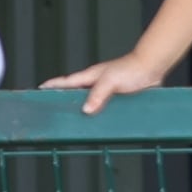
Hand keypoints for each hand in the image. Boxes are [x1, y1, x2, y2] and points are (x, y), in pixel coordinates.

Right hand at [46, 52, 169, 113]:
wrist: (151, 68)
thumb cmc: (131, 69)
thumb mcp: (110, 81)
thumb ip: (97, 94)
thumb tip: (86, 110)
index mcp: (89, 77)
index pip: (66, 81)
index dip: (52, 85)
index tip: (40, 89)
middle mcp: (95, 84)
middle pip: (74, 93)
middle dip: (63, 100)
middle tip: (53, 110)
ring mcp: (105, 91)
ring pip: (89, 102)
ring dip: (82, 110)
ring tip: (74, 122)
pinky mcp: (116, 98)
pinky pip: (103, 108)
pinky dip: (98, 114)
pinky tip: (98, 122)